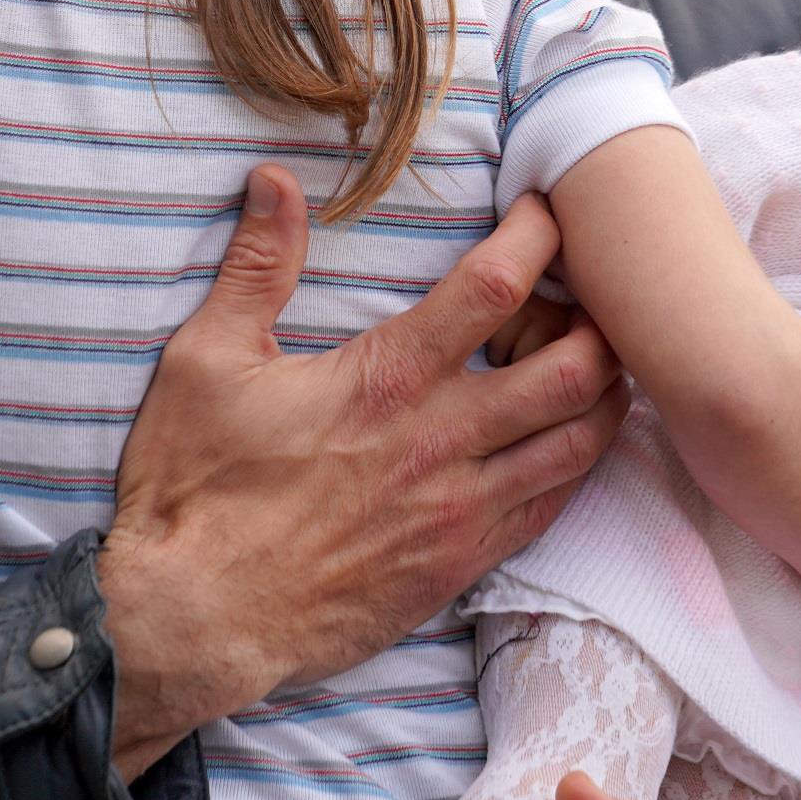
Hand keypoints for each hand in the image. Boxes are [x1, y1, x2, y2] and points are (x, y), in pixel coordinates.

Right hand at [98, 167, 626, 778]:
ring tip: (596, 362)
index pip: (495, 286)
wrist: (195, 620)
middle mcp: (441, 441)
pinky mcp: (461, 565)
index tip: (545, 210)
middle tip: (590, 296)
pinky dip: (577, 464)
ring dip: (605, 394)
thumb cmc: (194, 489)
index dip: (536, 236)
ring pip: (580, 443)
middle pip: (572, 369)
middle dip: (601, 322)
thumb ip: (257, 266)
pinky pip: (553, 507)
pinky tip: (568, 441)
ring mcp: (460, 509)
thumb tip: (274, 179)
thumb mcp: (207, 360)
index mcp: (387, 380)